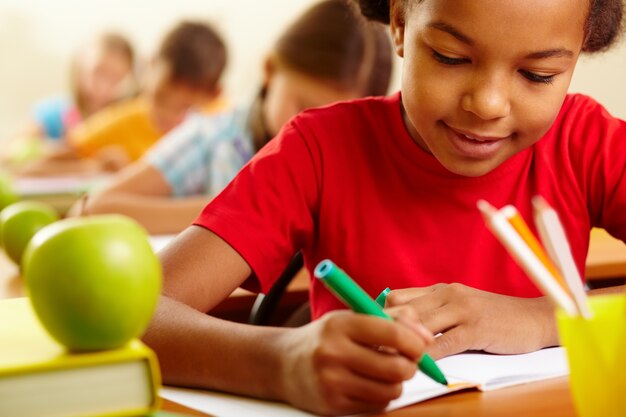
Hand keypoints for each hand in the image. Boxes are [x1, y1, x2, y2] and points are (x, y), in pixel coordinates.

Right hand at [276, 307, 431, 415]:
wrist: (283, 364)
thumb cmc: (325, 338)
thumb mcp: (351, 318)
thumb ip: (390, 319)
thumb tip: (427, 335)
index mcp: (339, 325)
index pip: (391, 333)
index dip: (415, 341)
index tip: (419, 345)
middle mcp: (333, 352)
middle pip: (396, 367)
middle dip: (410, 366)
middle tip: (407, 361)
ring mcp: (331, 382)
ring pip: (390, 390)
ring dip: (396, 383)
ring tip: (384, 372)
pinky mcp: (332, 406)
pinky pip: (377, 405)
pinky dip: (381, 396)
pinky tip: (368, 384)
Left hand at [385, 284, 558, 359]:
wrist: (535, 318)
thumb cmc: (494, 316)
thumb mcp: (460, 306)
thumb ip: (434, 311)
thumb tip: (399, 324)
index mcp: (440, 289)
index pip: (398, 297)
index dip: (379, 315)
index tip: (368, 333)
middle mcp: (448, 294)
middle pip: (403, 310)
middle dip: (384, 331)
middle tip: (368, 350)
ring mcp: (463, 310)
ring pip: (420, 326)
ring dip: (402, 344)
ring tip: (386, 360)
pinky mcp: (477, 328)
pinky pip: (445, 344)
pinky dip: (429, 357)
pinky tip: (419, 366)